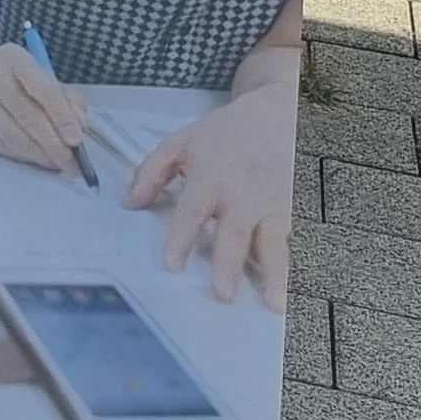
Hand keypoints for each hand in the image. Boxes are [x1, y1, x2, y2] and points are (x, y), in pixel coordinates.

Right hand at [0, 41, 89, 173]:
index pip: (42, 89)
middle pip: (26, 115)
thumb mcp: (39, 76)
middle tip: (71, 163)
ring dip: (38, 155)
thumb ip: (66, 98)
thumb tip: (81, 126)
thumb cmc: (9, 77)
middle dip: (53, 144)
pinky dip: (19, 156)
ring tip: (55, 164)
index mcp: (14, 57)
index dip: (61, 116)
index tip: (77, 140)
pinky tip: (33, 158)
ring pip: (11, 135)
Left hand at [126, 83, 296, 308]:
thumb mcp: (180, 142)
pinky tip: (289, 290)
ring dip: (272, 276)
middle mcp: (242, 193)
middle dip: (228, 265)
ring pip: (272, 244)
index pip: (192, 211)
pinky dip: (290, 266)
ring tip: (272, 304)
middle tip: (222, 294)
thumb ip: (151, 172)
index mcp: (210, 176)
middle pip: (234, 233)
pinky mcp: (291, 210)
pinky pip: (289, 242)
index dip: (181, 239)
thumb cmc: (224, 133)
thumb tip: (129, 203)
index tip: (172, 265)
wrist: (275, 115)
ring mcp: (271, 203)